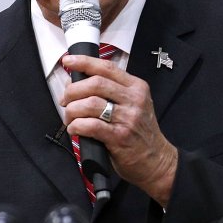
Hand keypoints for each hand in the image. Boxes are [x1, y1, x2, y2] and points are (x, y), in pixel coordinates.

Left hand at [61, 54, 177, 206]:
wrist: (157, 161)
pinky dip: (77, 126)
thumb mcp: (132, 106)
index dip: (84, 62)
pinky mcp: (120, 137)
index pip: (107, 68)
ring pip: (90, 103)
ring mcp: (128, 118)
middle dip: (73, 90)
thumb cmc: (139, 133)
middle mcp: (134, 99)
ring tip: (69, 118)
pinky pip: (91, 125)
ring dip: (72, 110)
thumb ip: (110, 92)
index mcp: (136, 87)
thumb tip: (76, 82)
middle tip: (65, 100)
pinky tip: (75, 129)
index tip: (68, 61)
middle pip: (95, 83)